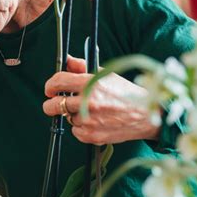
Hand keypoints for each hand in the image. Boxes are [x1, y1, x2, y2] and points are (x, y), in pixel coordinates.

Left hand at [42, 55, 159, 145]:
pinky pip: (75, 131)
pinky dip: (81, 127)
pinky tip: (94, 121)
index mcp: (90, 84)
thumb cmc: (126, 93)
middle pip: (54, 105)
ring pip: (67, 118)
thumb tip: (67, 61)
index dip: (50, 86)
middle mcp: (88, 102)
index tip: (50, 89)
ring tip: (90, 111)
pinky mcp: (91, 135)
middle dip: (51, 104)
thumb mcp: (106, 74)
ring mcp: (89, 121)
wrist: (146, 116)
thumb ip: (82, 68)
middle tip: (54, 103)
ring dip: (73, 114)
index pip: (58, 82)